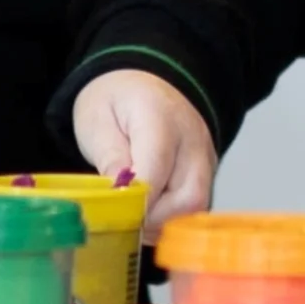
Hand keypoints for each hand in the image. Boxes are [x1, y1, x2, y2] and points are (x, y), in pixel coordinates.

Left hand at [71, 68, 215, 232]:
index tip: (113, 213)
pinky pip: (197, 206)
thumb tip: (120, 195)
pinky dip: (173, 217)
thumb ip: (109, 156)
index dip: (134, 202)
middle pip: (188, 197)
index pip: (155, 173)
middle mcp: (193, 139)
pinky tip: (149, 212)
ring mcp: (205, 156)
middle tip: (126, 218)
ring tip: (135, 215)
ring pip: (197, 207)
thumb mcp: (96, 119)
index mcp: (160, 118)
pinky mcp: (208, 171)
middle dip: (155, 218)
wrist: (143, 82)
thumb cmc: (116, 100)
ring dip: (164, 221)